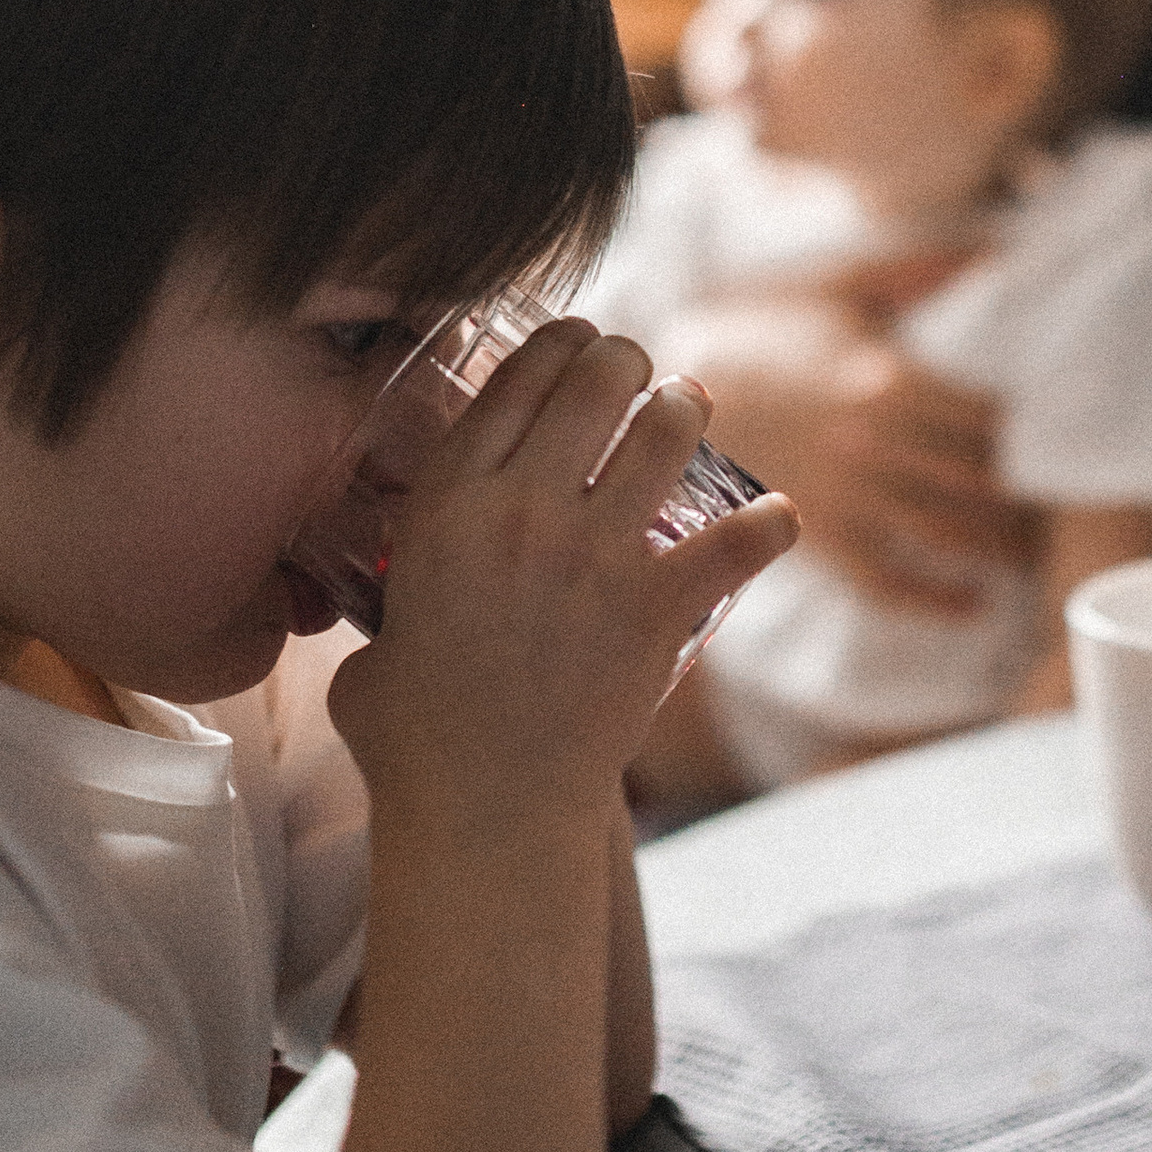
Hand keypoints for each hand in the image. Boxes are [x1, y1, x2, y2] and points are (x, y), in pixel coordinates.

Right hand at [329, 320, 795, 821]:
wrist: (482, 811)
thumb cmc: (414, 743)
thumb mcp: (373, 647)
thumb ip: (388, 614)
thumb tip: (390, 630)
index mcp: (448, 504)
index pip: (516, 378)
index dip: (558, 342)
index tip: (579, 340)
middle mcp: (525, 508)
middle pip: (597, 378)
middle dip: (626, 360)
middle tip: (638, 375)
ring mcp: (597, 553)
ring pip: (667, 429)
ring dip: (686, 409)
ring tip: (692, 410)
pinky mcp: (657, 607)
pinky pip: (739, 541)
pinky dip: (768, 526)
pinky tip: (778, 519)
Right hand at [656, 268, 1032, 612]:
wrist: (671, 389)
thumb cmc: (766, 335)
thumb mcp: (840, 287)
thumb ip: (917, 271)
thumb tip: (991, 247)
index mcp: (885, 376)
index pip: (989, 418)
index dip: (1030, 439)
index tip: (1054, 447)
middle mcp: (874, 439)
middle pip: (981, 480)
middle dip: (1028, 499)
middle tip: (1057, 508)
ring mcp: (844, 494)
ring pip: (945, 532)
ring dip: (999, 548)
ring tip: (1030, 555)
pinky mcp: (815, 538)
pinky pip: (887, 583)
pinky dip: (935, 602)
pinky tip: (974, 605)